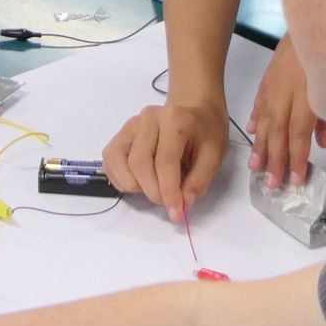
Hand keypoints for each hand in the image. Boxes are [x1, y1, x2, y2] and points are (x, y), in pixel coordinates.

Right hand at [104, 97, 229, 216]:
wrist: (194, 111)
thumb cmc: (205, 133)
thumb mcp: (214, 155)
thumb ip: (199, 181)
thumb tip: (183, 205)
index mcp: (174, 119)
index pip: (165, 161)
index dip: (169, 191)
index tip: (176, 213)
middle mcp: (147, 118)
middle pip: (139, 163)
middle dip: (153, 191)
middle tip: (168, 202)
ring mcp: (130, 126)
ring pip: (119, 162)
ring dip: (135, 186)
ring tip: (155, 188)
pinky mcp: (119, 136)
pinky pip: (110, 163)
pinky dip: (122, 180)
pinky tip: (141, 182)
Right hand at [247, 34, 325, 189]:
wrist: (318, 17)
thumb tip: (322, 143)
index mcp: (308, 92)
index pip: (299, 131)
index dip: (297, 157)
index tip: (296, 179)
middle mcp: (288, 88)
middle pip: (279, 129)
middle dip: (275, 159)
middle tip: (272, 184)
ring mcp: (276, 81)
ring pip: (265, 117)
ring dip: (260, 144)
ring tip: (256, 167)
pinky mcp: (270, 73)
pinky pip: (261, 99)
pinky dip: (256, 117)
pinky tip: (252, 133)